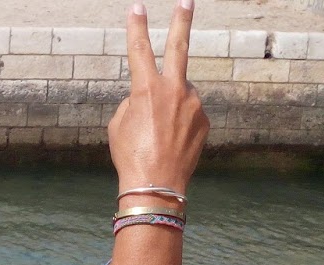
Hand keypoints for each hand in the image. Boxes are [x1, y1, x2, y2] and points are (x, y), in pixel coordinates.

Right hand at [108, 0, 208, 195]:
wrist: (156, 186)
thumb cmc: (130, 157)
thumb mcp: (118, 126)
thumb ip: (133, 102)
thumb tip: (147, 97)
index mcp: (146, 89)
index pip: (139, 49)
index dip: (136, 27)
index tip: (137, 7)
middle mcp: (174, 90)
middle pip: (179, 47)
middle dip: (182, 22)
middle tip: (186, 2)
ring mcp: (193, 104)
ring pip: (180, 95)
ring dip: (171, 108)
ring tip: (159, 135)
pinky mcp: (204, 120)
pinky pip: (189, 115)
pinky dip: (180, 125)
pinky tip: (170, 143)